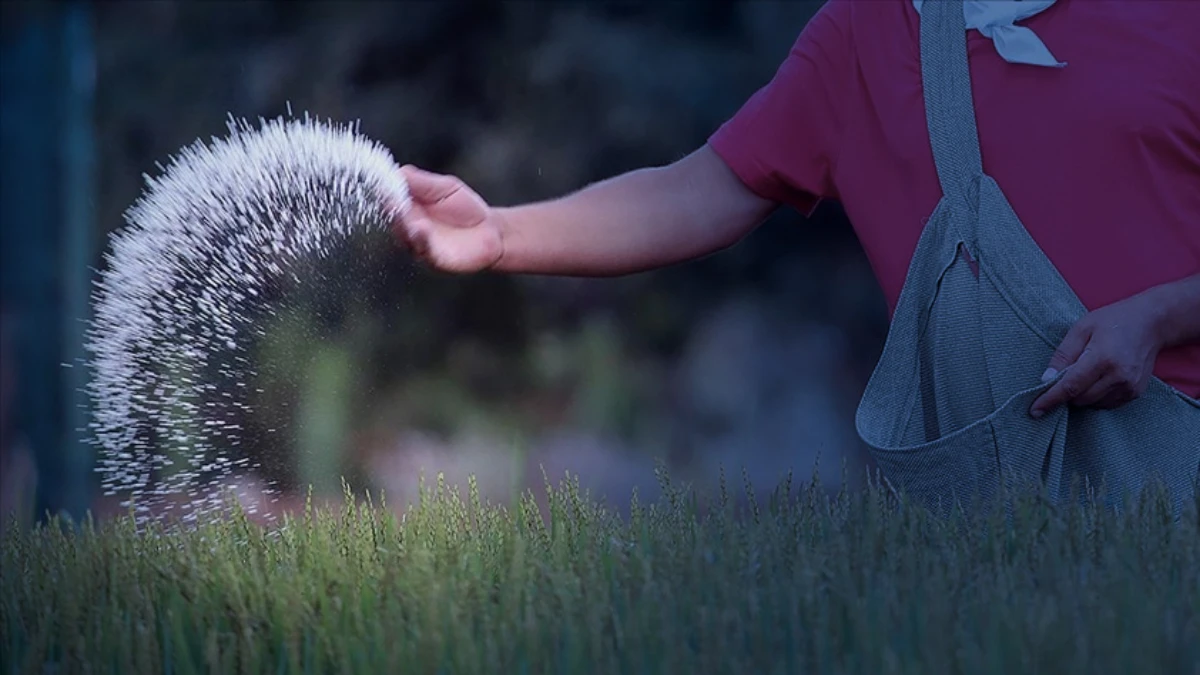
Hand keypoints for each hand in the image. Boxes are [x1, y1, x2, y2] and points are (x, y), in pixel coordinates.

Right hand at [392, 165, 503, 273]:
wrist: (491, 232)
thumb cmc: (466, 209)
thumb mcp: (446, 188)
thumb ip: (422, 182)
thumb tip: (399, 171)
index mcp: (408, 205)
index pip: (390, 196)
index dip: (385, 187)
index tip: (382, 179)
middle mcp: (409, 225)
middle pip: (394, 216)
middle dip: (392, 206)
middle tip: (392, 196)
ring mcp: (419, 242)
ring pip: (406, 234)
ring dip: (404, 224)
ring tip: (405, 212)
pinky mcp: (433, 258)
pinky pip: (424, 249)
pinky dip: (421, 239)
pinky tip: (420, 228)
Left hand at [1029, 291, 1167, 417]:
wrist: (1152, 323)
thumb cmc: (1113, 321)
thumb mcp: (1081, 329)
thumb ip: (1063, 355)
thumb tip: (1046, 380)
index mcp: (1102, 358)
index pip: (1070, 386)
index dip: (1050, 400)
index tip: (1034, 411)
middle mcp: (1119, 376)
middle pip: (1080, 399)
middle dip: (1066, 393)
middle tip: (1064, 376)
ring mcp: (1130, 387)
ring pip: (1092, 404)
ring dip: (1081, 395)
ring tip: (1086, 372)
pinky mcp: (1136, 392)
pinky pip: (1106, 404)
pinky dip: (1096, 396)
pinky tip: (1099, 378)